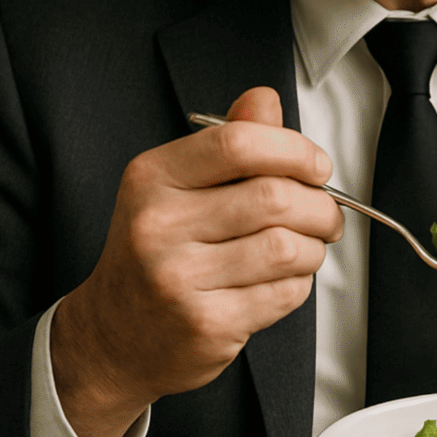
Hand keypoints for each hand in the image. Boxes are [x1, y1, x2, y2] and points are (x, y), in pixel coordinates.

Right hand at [52, 86, 340, 436]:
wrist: (112, 337)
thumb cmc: (155, 256)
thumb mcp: (175, 188)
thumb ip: (227, 143)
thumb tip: (264, 100)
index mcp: (152, 179)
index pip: (239, 143)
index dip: (295, 150)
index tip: (317, 167)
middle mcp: (158, 225)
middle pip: (275, 197)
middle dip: (320, 206)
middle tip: (325, 215)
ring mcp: (178, 278)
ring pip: (288, 247)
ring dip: (313, 248)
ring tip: (303, 250)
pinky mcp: (205, 323)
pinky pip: (284, 293)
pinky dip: (297, 285)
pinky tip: (277, 282)